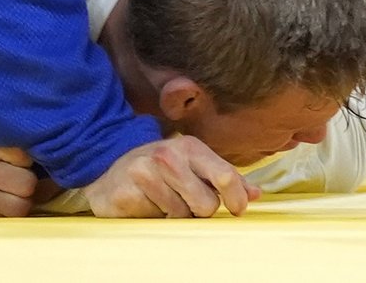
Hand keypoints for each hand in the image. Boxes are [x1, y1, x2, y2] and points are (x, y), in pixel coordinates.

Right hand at [0, 137, 36, 216]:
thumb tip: (35, 150)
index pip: (23, 156)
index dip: (25, 163)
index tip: (18, 166)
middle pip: (27, 184)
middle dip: (26, 187)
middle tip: (15, 185)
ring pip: (21, 207)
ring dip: (18, 205)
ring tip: (5, 198)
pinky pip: (5, 220)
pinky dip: (5, 217)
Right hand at [82, 135, 259, 217]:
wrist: (109, 170)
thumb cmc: (159, 170)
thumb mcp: (193, 166)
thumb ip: (224, 178)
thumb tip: (256, 194)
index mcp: (190, 147)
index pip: (225, 175)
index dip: (236, 198)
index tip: (237, 210)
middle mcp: (168, 155)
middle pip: (207, 204)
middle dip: (199, 210)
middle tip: (186, 202)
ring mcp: (146, 172)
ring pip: (182, 215)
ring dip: (176, 215)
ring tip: (163, 201)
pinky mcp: (127, 193)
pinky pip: (157, 220)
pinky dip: (156, 218)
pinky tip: (147, 205)